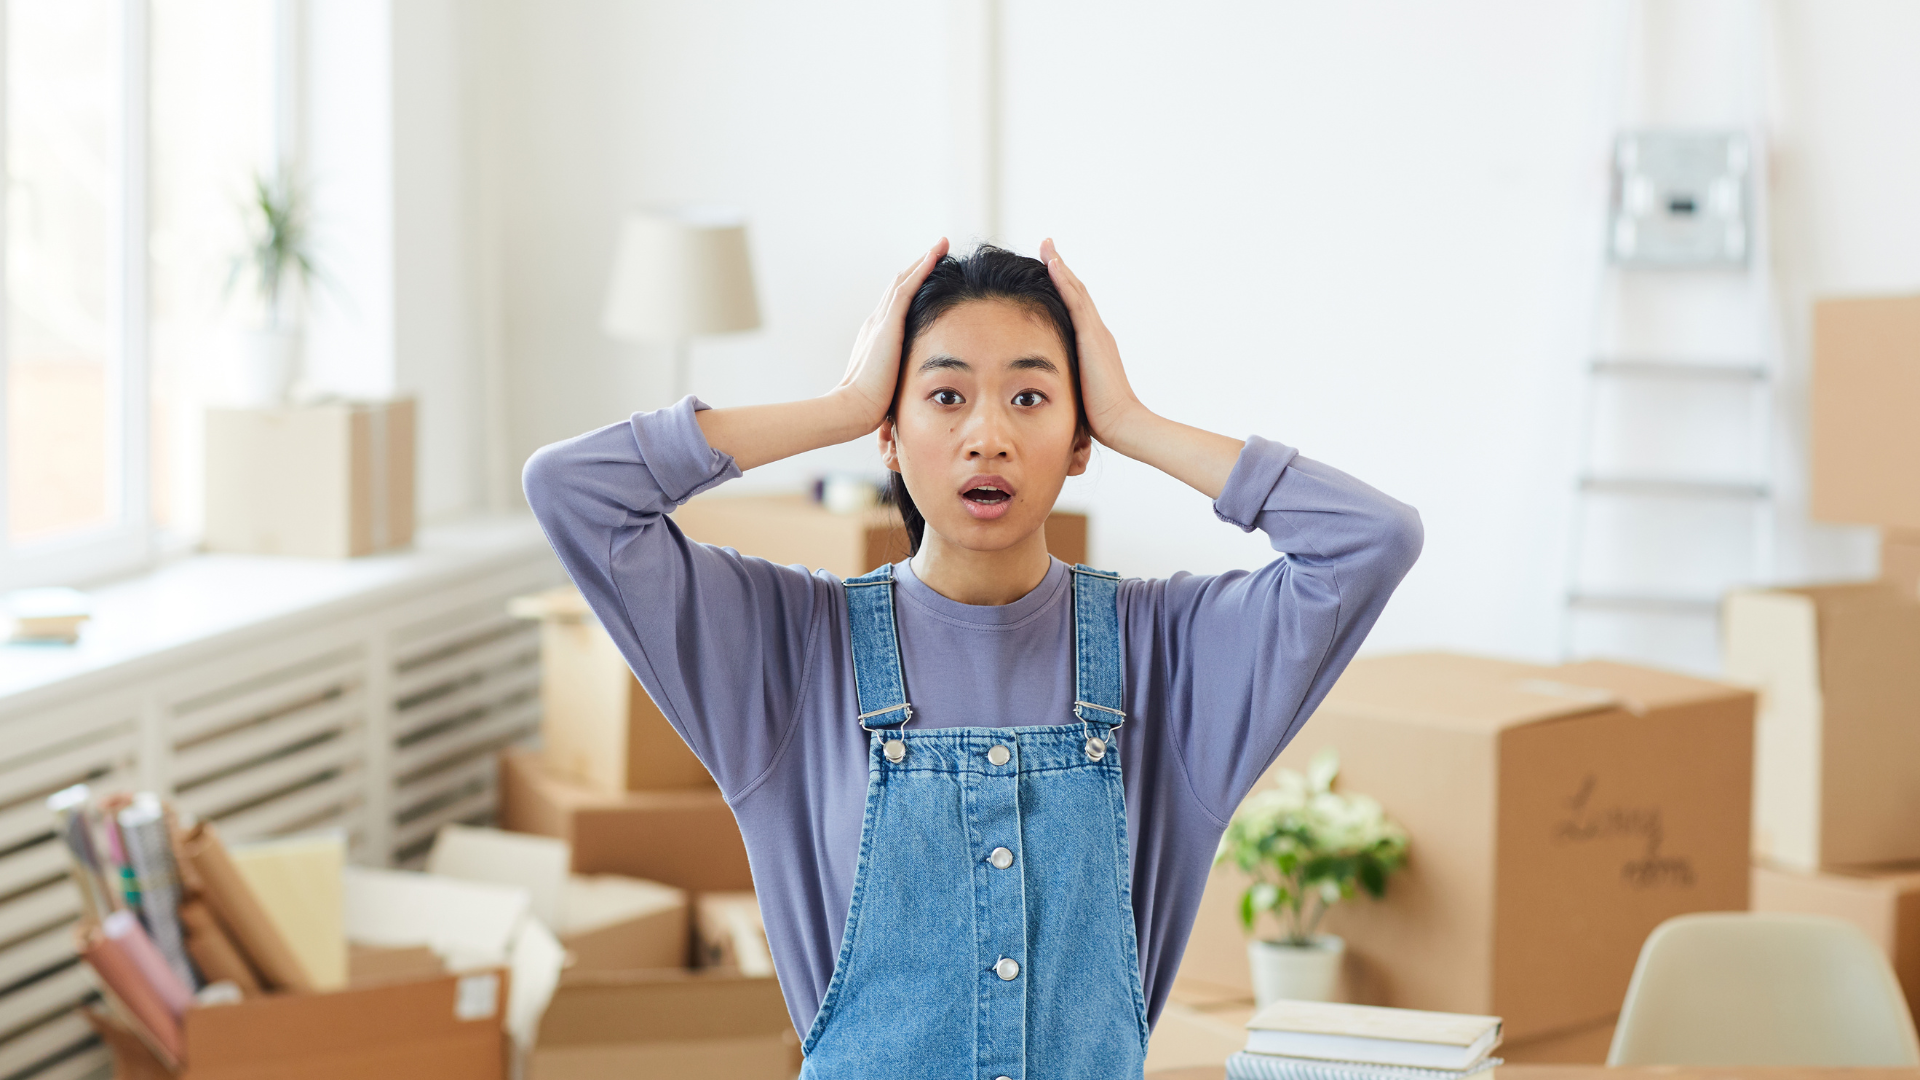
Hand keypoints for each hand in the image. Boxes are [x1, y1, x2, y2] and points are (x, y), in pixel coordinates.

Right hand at [832, 238, 949, 432]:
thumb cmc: (872, 405)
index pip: (897, 302)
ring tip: (942, 244)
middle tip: (939, 248)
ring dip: (924, 260)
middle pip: (900, 284)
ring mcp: (881, 321)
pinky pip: (907, 289)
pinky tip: (936, 256)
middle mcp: (877, 321)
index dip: (913, 284)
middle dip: (920, 265)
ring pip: (904, 280)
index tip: (929, 272)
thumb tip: (910, 383)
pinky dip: (922, 270)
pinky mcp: (888, 324)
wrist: (853, 408)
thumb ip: (899, 374)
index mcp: (877, 335)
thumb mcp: (889, 382)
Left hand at [1039, 238, 1144, 445]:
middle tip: (1047, 245)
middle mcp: (1097, 333)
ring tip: (1047, 245)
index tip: (1051, 268)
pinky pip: (1075, 301)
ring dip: (1060, 265)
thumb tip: (1046, 385)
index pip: (1076, 309)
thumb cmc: (1099, 417)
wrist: (1121, 423)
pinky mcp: (1091, 337)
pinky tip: (1052, 264)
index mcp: (1094, 344)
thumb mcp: (1079, 390)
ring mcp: (1096, 332)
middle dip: (1061, 267)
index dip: (1064, 286)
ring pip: (1076, 290)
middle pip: (1077, 292)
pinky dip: (1064, 280)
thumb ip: (1068, 379)